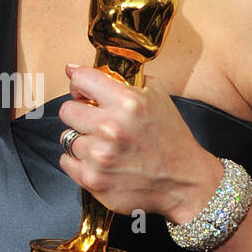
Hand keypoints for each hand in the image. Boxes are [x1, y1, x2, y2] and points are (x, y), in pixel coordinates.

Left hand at [58, 64, 220, 222]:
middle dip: (80, 113)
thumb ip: (125, 80)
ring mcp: (100, 156)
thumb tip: (77, 69)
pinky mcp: (92, 179)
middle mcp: (111, 128)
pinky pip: (66, 161)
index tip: (80, 88)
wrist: (184, 182)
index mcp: (128, 103)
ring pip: (67, 138)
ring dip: (82, 140)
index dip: (78, 83)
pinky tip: (100, 162)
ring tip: (104, 145)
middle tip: (96, 121)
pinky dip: (79, 161)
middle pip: (67, 110)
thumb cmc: (171, 139)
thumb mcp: (157, 97)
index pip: (80, 79)